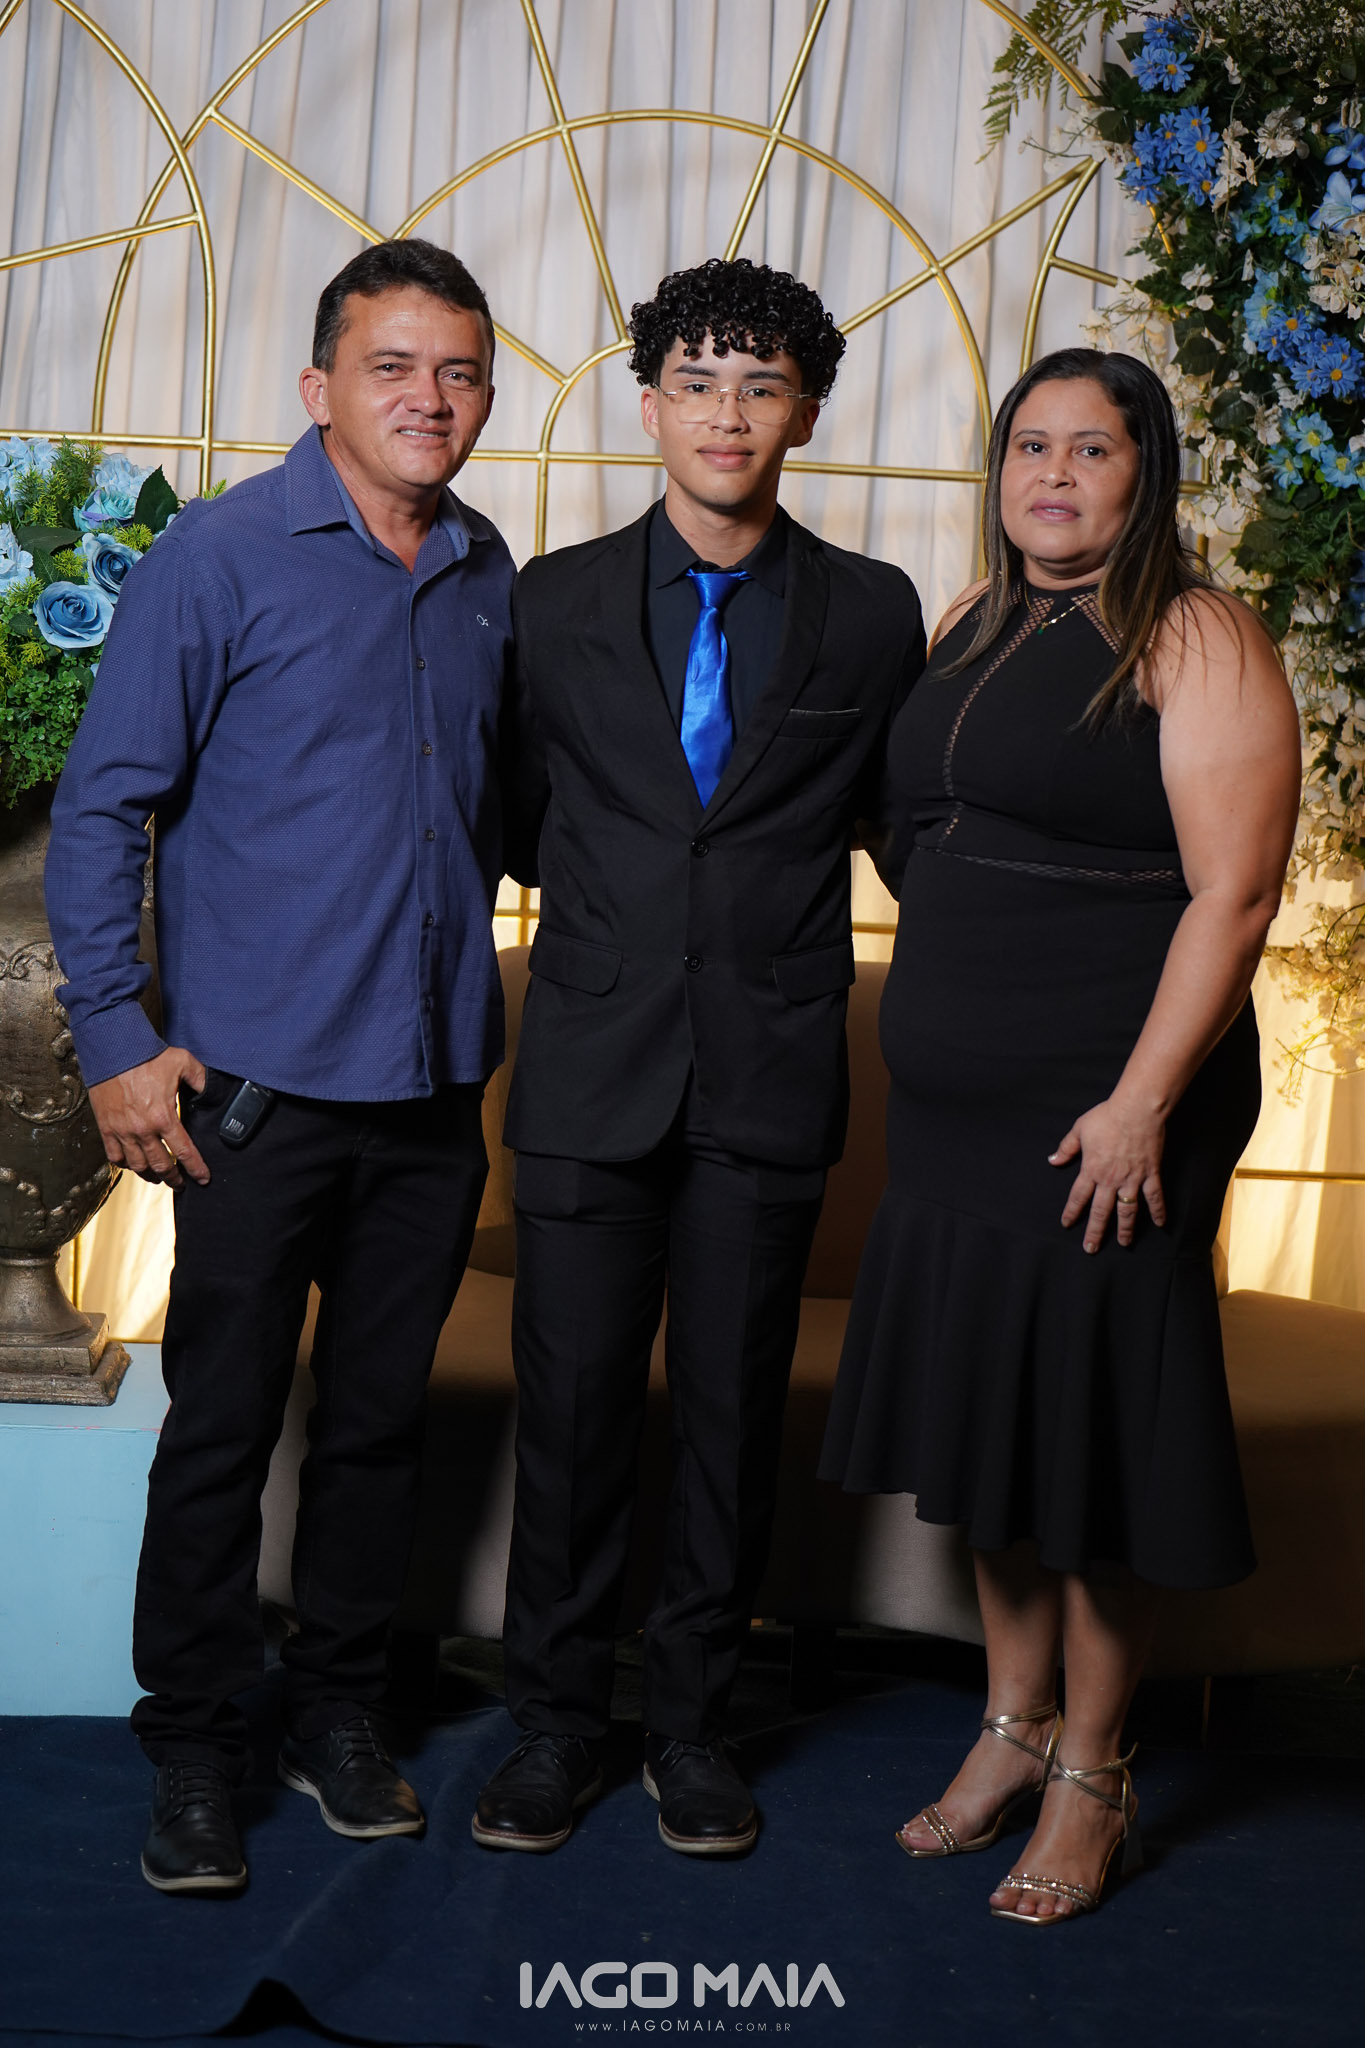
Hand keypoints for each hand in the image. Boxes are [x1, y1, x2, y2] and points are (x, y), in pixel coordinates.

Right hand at [88, 1047, 210, 1189]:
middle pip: (161, 1165)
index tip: (203, 1179)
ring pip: (138, 1166)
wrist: (112, 1050)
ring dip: (150, 1175)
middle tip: (181, 1184)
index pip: (184, 1152)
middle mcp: (142, 1130)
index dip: (196, 1169)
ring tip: (158, 1177)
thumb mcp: (183, 1063)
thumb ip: (200, 1079)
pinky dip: (126, 1164)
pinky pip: (115, 1157)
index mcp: (164, 1117)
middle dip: (174, 1178)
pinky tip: (134, 1164)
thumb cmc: (146, 1055)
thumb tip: (211, 1091)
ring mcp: (122, 1131)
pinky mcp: (106, 1128)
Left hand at [1049, 1096, 1165, 1252]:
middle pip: (1101, 1211)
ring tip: (1124, 1243)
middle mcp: (1110, 1179)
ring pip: (1127, 1210)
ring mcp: (1132, 1179)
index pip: (1078, 1197)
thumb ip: (1066, 1148)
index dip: (1072, 1212)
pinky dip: (1158, 1211)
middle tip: (1091, 1248)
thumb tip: (1052, 1160)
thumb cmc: (1107, 1117)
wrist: (1136, 1110)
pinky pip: (1154, 1197)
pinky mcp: (1150, 1174)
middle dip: (1095, 1231)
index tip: (1067, 1224)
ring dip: (1125, 1228)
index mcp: (1091, 1169)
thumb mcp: (1079, 1129)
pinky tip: (1160, 1224)